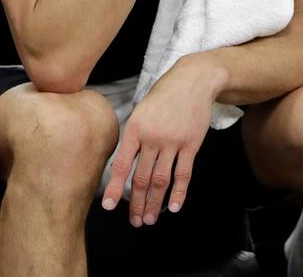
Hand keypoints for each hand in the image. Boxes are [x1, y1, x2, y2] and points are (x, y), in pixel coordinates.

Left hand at [101, 57, 221, 225]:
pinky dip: (179, 193)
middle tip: (135, 221)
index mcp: (135, 128)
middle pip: (142, 178)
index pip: (121, 164)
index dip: (114, 187)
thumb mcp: (141, 110)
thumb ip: (134, 136)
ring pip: (161, 180)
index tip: (109, 206)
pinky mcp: (191, 144)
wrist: (193, 80)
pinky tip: (173, 207)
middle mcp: (152, 137)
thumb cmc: (164, 95)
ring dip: (155, 203)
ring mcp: (173, 141)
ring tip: (150, 219)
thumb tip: (126, 163)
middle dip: (137, 203)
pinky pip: (183, 174)